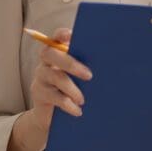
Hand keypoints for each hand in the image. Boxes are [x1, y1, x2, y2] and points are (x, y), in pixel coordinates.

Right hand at [6, 27, 91, 150]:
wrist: (52, 116)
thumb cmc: (71, 91)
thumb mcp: (78, 78)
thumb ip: (86, 68)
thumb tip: (112, 65)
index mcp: (57, 53)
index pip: (56, 38)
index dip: (62, 34)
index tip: (72, 35)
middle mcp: (46, 62)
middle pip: (50, 54)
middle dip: (70, 63)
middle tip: (89, 75)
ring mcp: (40, 77)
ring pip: (55, 76)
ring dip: (72, 89)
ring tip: (83, 100)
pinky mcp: (39, 94)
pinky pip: (54, 97)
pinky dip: (68, 105)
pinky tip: (78, 110)